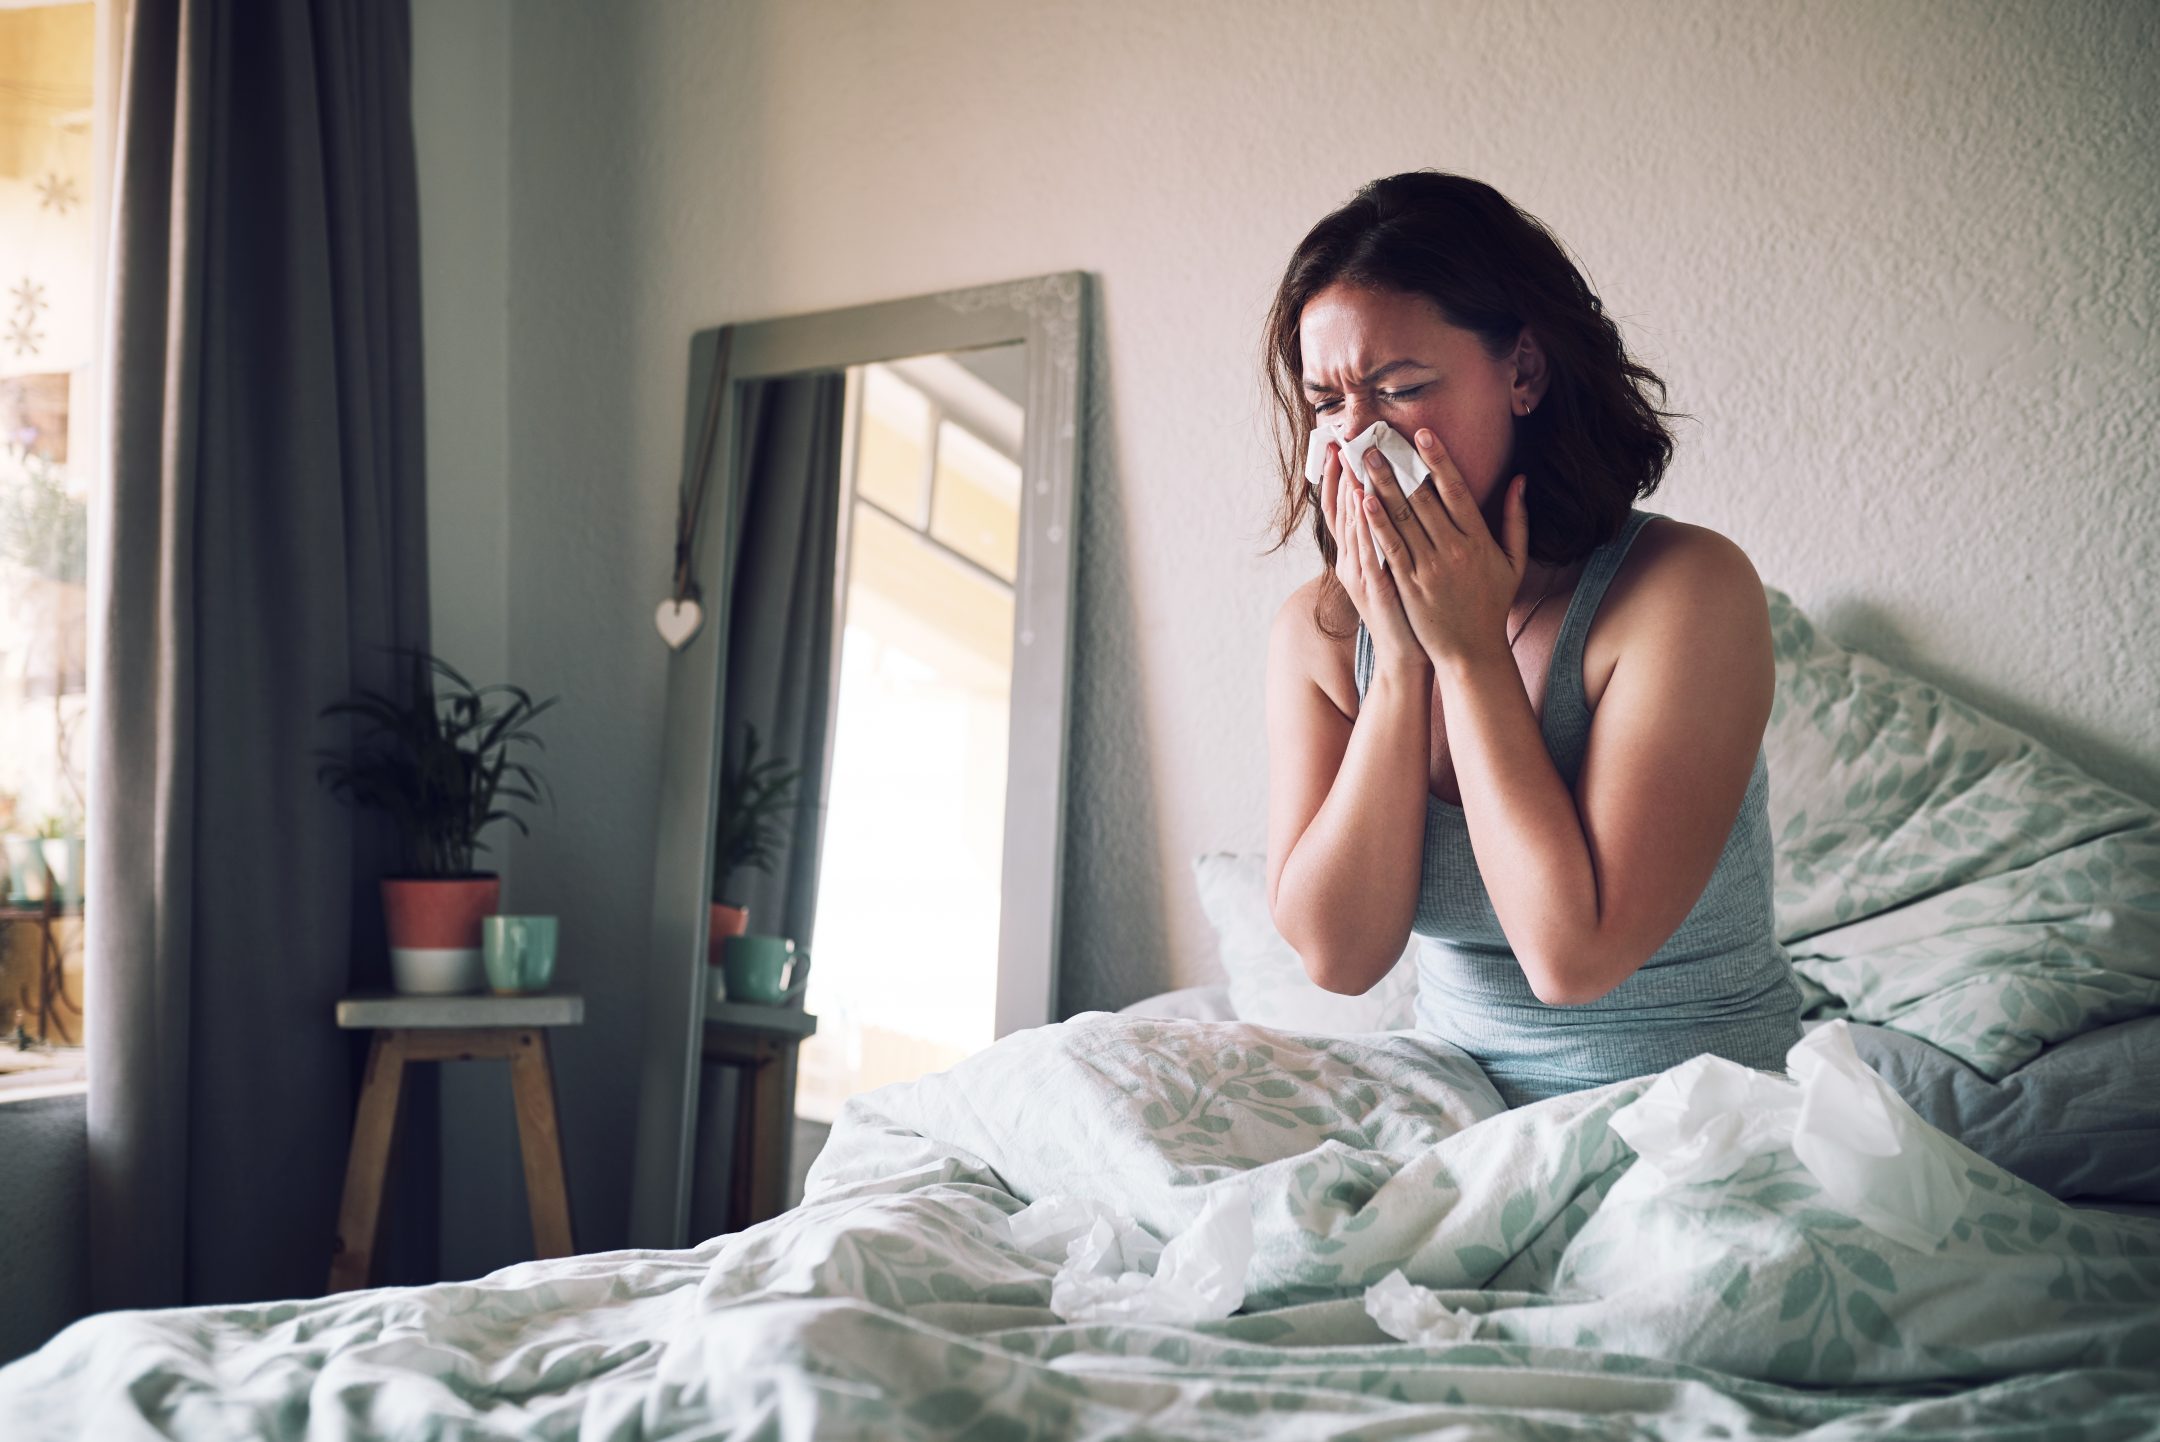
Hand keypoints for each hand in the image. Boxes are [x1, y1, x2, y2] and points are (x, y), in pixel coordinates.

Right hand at [1316, 440, 1425, 677]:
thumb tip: (1398, 505)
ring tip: (1349, 457)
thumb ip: (1394, 538)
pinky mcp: (1374, 587)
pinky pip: (1366, 549)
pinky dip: (1364, 524)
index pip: (1343, 508)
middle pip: (1341, 510)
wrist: (1408, 655)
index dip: (1337, 477)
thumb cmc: (1410, 611)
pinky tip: (1364, 499)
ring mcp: (1360, 574)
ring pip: (1351, 524)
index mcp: (1358, 555)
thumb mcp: (1396, 571)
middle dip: (1340, 473)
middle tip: (1339, 439)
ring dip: (1349, 489)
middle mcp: (1352, 561)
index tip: (1338, 445)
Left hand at [1352, 429, 1529, 666]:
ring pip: (1402, 518)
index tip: (1422, 434)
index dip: (1438, 459)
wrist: (1472, 652)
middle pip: (1422, 498)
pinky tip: (1363, 501)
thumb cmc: (1491, 605)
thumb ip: (1517, 519)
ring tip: (1363, 461)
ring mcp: (1429, 568)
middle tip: (1376, 440)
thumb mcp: (1513, 561)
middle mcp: (1453, 549)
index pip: (1456, 489)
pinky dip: (1376, 523)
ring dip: (1381, 486)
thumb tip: (1519, 479)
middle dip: (1398, 466)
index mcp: (1478, 539)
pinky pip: (1390, 548)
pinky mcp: (1409, 585)